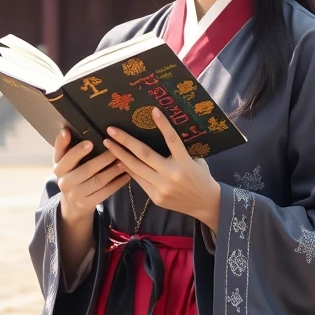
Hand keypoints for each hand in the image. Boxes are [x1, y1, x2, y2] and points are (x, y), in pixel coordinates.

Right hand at [54, 128, 130, 226]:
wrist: (72, 204)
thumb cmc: (71, 173)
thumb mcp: (64, 161)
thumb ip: (64, 146)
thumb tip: (66, 130)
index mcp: (58, 168)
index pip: (66, 158)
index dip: (77, 151)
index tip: (89, 143)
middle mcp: (64, 182)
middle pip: (86, 169)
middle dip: (103, 159)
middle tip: (116, 150)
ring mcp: (75, 195)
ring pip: (98, 181)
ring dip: (113, 171)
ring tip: (124, 161)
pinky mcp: (87, 204)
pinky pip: (105, 192)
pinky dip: (117, 183)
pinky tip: (127, 175)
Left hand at [104, 108, 221, 232]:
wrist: (206, 204)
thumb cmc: (200, 176)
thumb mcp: (194, 160)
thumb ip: (178, 151)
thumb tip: (159, 134)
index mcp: (185, 162)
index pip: (172, 140)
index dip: (163, 125)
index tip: (153, 110)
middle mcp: (172, 175)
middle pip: (144, 154)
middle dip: (125, 141)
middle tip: (111, 130)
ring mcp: (162, 187)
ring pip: (136, 168)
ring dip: (120, 155)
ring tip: (108, 144)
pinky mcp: (155, 197)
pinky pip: (138, 180)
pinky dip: (128, 169)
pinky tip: (118, 160)